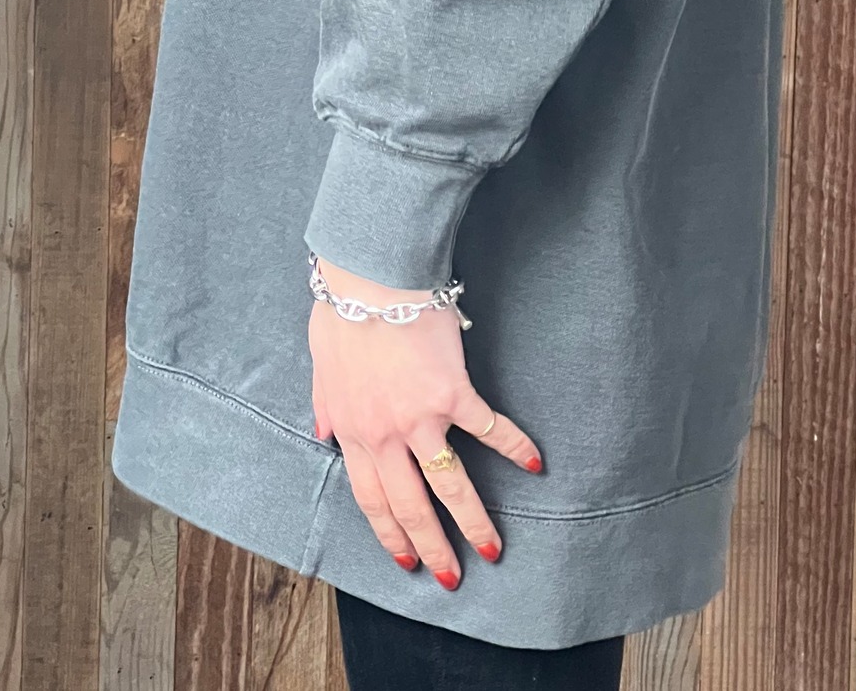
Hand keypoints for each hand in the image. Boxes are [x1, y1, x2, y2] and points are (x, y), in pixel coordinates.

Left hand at [308, 256, 542, 587]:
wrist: (370, 278)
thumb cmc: (344, 313)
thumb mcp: (321, 366)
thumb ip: (324, 406)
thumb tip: (323, 435)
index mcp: (355, 431)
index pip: (372, 499)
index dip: (390, 533)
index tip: (405, 558)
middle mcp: (386, 435)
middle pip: (411, 506)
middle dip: (432, 547)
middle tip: (452, 577)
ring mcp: (421, 418)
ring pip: (450, 485)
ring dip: (472, 521)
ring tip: (493, 548)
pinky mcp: (453, 392)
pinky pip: (488, 429)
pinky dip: (514, 447)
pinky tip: (534, 464)